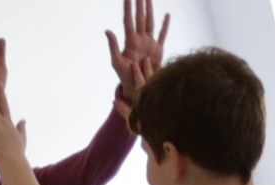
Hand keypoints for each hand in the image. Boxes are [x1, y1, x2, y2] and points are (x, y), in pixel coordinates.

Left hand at [105, 0, 167, 114]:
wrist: (137, 86)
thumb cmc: (125, 76)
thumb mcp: (116, 61)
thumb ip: (113, 45)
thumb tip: (107, 30)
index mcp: (130, 41)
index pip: (128, 21)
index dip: (128, 9)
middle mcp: (140, 39)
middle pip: (140, 18)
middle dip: (139, 5)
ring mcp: (149, 43)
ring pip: (150, 22)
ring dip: (150, 10)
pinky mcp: (158, 50)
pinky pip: (162, 35)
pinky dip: (165, 25)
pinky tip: (166, 15)